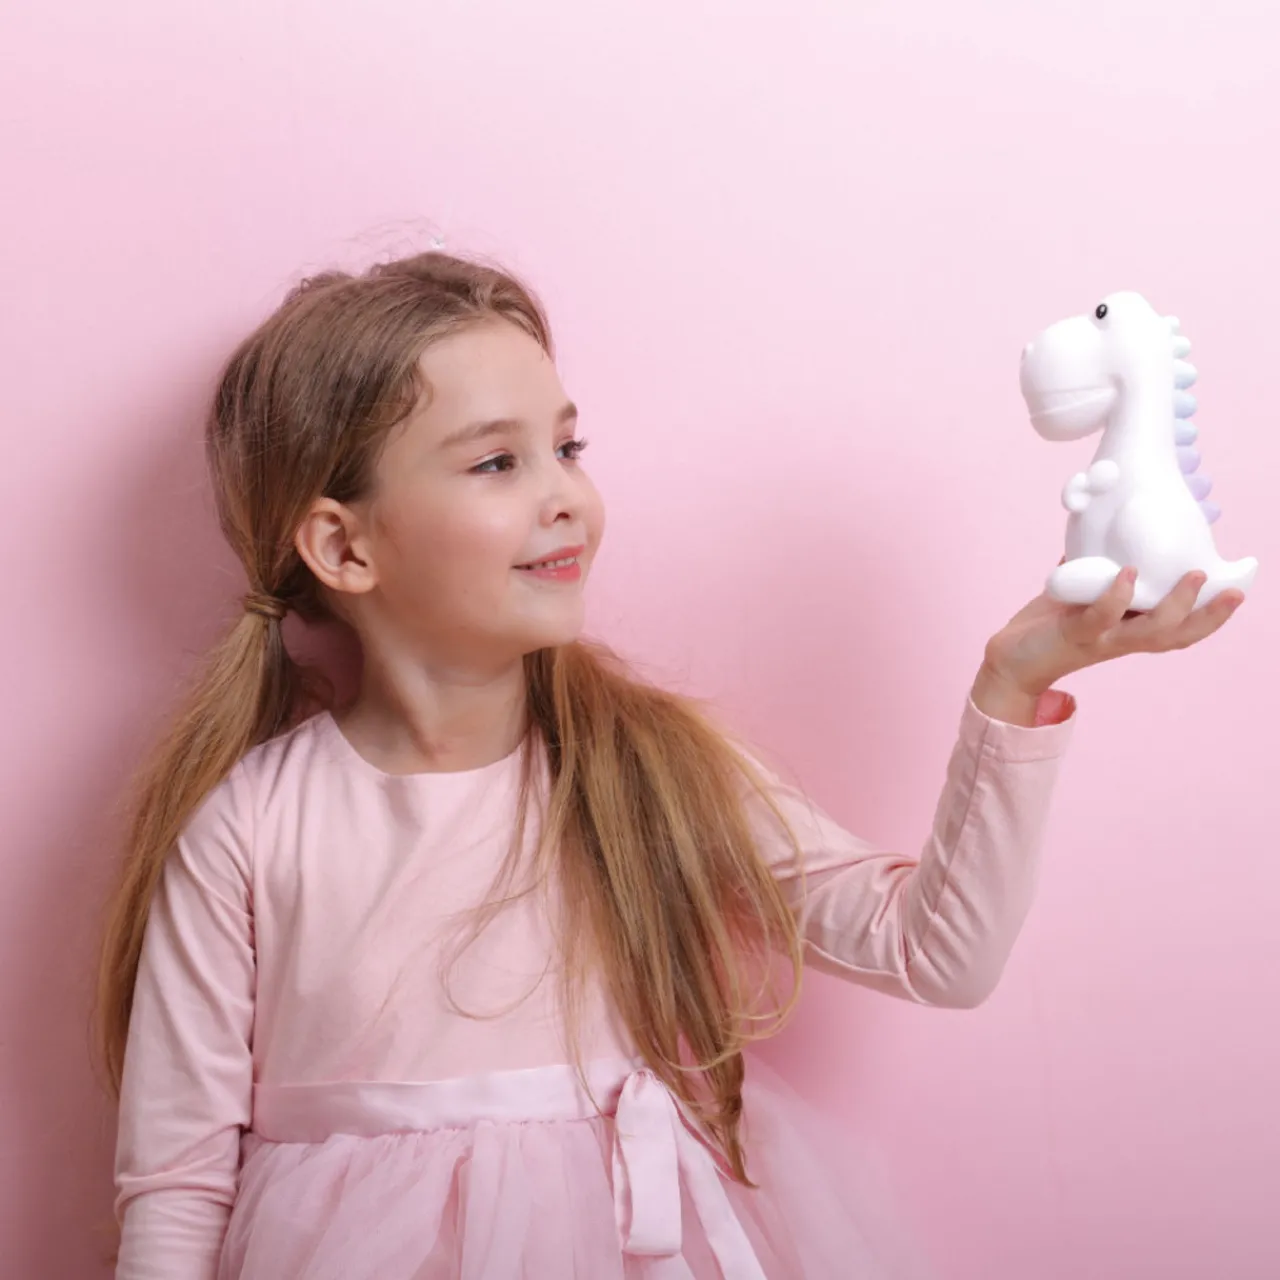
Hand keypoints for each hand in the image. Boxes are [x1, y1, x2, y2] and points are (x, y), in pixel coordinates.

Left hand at [979, 564, 1244, 708]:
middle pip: (1176, 636)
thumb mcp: (1083, 595)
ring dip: (1174, 606)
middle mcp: (1122, 639)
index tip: (1237, 592)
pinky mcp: (1072, 635)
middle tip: (1232, 591)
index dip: (1210, 617)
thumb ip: (1100, 572)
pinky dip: (1116, 597)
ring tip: (1194, 577)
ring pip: (1149, 632)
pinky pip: (1100, 618)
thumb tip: (1107, 534)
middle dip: (1208, 616)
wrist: (1010, 659)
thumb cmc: (1048, 626)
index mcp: (1130, 631)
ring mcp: (1100, 639)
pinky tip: (1127, 574)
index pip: (1179, 629)